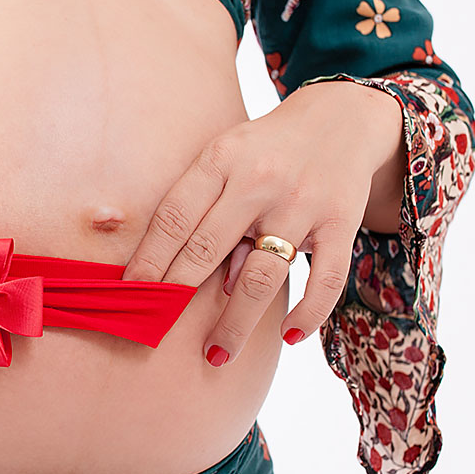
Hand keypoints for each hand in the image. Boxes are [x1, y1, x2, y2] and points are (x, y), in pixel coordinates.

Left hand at [121, 80, 403, 365]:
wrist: (343, 117)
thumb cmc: (266, 150)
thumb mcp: (228, 161)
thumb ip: (210, 212)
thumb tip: (209, 285)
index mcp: (221, 159)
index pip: (174, 217)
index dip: (149, 259)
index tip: (131, 294)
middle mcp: (259, 180)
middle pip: (207, 248)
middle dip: (177, 294)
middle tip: (156, 329)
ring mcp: (302, 202)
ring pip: (260, 276)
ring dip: (235, 323)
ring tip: (217, 356)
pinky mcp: (342, 222)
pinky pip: (325, 279)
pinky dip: (308, 313)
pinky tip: (289, 336)